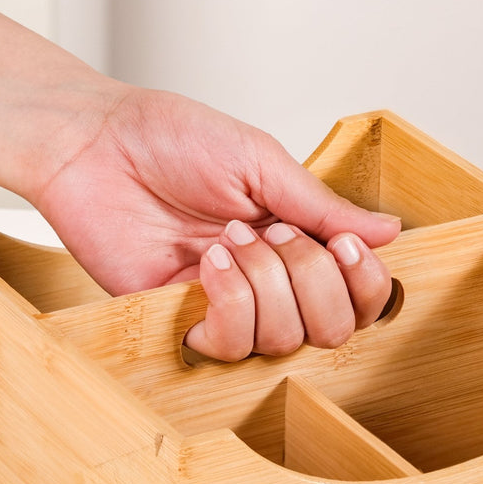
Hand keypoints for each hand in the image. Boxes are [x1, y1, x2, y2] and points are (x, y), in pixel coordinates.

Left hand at [33, 87, 400, 360]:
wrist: (94, 145)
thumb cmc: (170, 138)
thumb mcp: (260, 161)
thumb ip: (322, 206)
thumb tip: (388, 233)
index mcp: (297, 240)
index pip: (358, 295)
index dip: (363, 282)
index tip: (342, 244)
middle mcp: (270, 281)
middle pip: (331, 328)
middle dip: (312, 279)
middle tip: (273, 232)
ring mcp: (228, 305)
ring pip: (283, 340)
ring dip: (264, 283)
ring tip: (226, 238)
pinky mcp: (182, 322)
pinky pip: (230, 345)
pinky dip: (229, 303)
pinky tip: (207, 265)